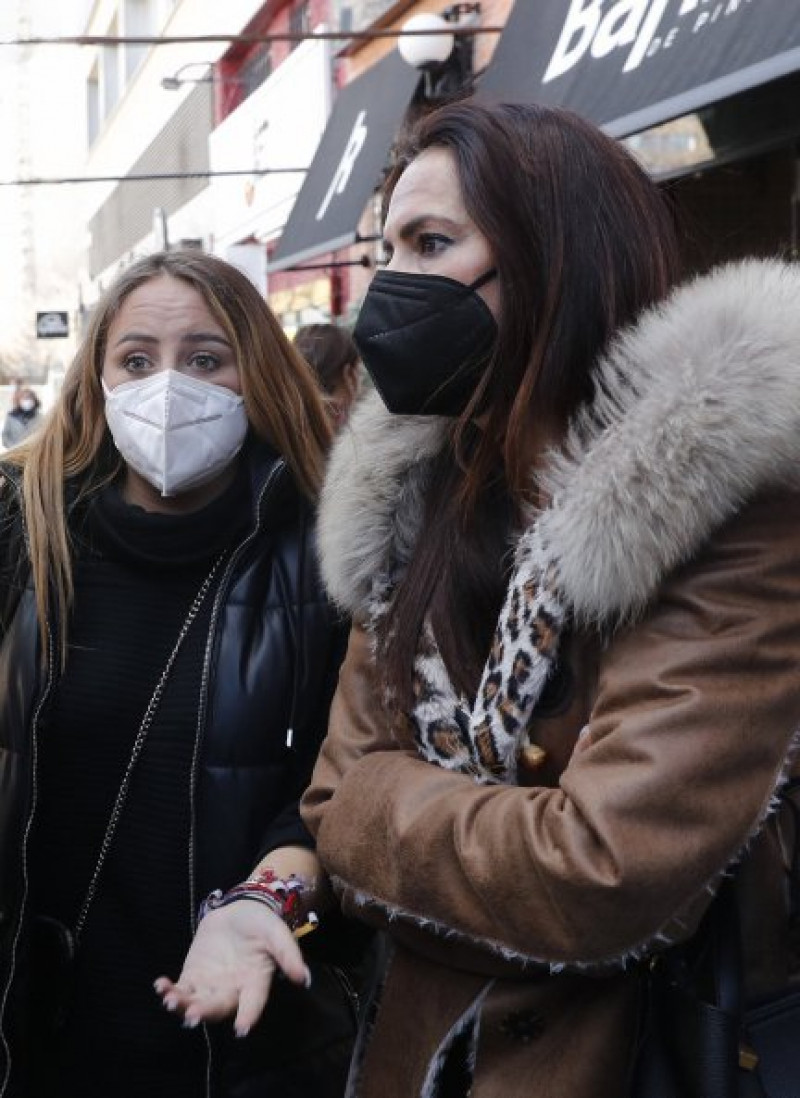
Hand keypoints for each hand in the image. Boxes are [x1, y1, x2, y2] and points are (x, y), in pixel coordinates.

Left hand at [154, 900, 311, 1037]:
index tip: (242, 1029)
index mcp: (255, 982)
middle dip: (205, 1012)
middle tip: (193, 1015)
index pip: (253, 1002)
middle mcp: (232, 991)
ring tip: (171, 1001)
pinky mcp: (193, 977)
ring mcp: (210, 985)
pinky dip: (169, 991)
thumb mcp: (276, 932)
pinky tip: (161, 986)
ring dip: (183, 1006)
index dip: (248, 1015)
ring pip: (196, 1003)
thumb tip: (304, 979)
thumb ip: (288, 954)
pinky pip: (180, 990)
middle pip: (219, 1007)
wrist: (238, 910)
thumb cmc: (261, 923)